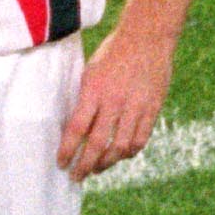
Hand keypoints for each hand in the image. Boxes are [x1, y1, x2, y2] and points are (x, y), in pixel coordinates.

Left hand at [56, 31, 174, 179]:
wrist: (147, 38)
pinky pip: (140, 139)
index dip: (68, 150)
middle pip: (98, 144)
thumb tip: (76, 128)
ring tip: (97, 168)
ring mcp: (135, 107)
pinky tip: (120, 155)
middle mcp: (114, 102)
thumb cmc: (113, 53)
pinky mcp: (152, 108)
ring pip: (120, 147)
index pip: (76, 129)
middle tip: (76, 176)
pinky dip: (129, 152)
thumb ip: (85, 99)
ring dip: (107, 162)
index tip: (61, 163)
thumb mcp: (90, 73)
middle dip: (85, 165)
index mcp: (94, 91)